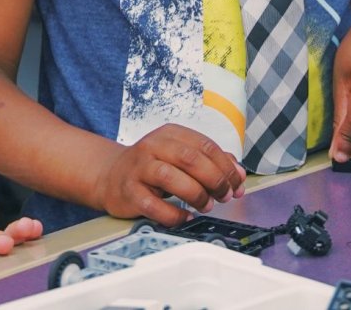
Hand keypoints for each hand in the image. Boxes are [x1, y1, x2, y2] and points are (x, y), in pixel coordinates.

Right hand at [91, 124, 245, 225]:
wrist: (111, 176)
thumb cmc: (152, 167)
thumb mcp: (180, 156)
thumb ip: (209, 162)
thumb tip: (238, 174)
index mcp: (170, 134)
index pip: (205, 145)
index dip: (226, 166)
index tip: (237, 183)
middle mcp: (153, 146)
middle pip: (190, 158)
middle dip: (214, 179)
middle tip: (225, 196)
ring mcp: (139, 168)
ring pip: (170, 177)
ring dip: (195, 194)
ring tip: (206, 206)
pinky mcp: (129, 191)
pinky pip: (153, 204)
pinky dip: (173, 214)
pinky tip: (184, 218)